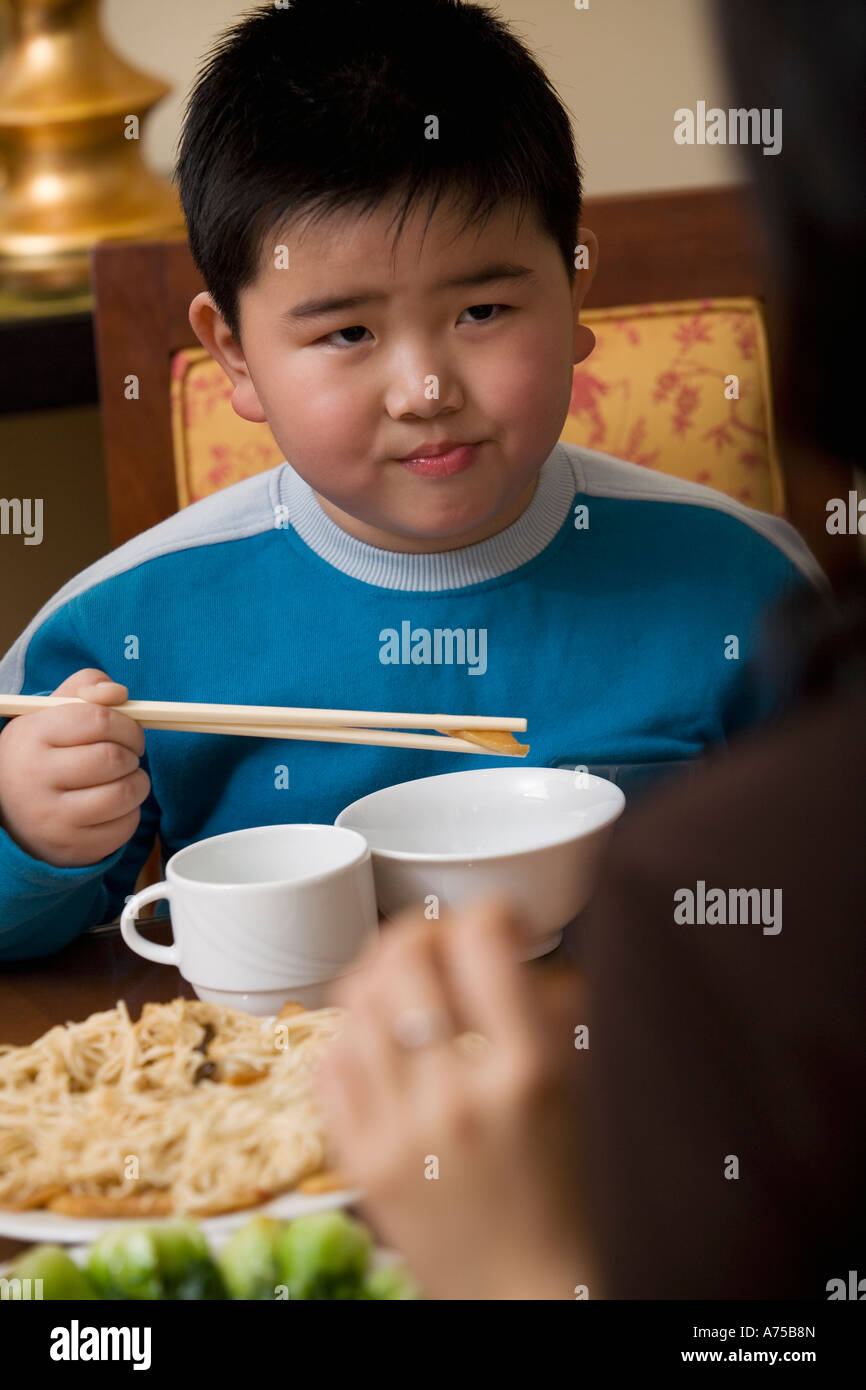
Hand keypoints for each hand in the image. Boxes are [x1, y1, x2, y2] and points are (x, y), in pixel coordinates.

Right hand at [0, 669, 149, 866]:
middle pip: (113, 758)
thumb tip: (119, 693)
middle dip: (133, 753)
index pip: (98, 720)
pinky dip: (131, 811)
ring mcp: (52, 818)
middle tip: (127, 755)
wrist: (10, 807)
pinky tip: (114, 805)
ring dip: (138, 782)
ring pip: (124, 793)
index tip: (129, 731)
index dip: (127, 724)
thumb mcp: (54, 711)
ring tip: (124, 778)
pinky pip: (125, 826)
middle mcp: (35, 778)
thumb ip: (87, 687)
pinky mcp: (71, 847)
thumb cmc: (44, 751)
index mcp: (31, 736)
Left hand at [319, 898, 592, 1299]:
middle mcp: (458, 1095)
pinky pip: (329, 1062)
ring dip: (382, 976)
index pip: (482, 939)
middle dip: (425, 932)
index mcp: (530, 1071)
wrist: (531, 1293)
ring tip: (406, 988)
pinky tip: (378, 1042)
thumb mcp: (585, 1091)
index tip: (503, 926)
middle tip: (444, 946)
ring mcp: (400, 1129)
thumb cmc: (572, 1194)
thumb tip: (526, 950)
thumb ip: (559, 1011)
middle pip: (405, 956)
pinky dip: (350, 1035)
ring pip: (357, 1000)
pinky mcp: (359, 1161)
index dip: (492, 911)